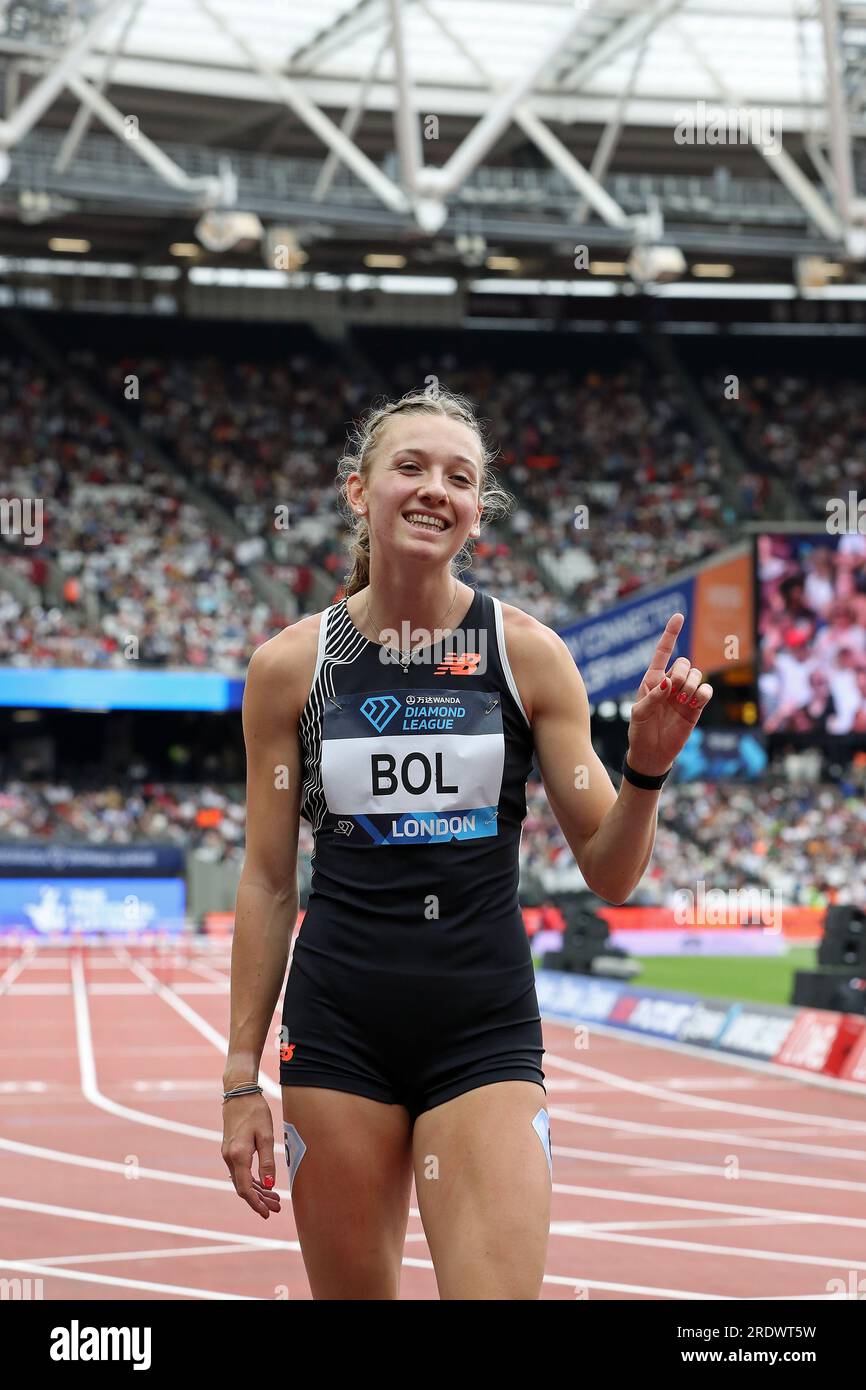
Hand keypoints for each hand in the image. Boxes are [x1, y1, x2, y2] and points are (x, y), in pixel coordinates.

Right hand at [221, 1093, 281, 1219]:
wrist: (239, 1094)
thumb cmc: (255, 1112)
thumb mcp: (266, 1136)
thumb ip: (267, 1162)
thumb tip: (270, 1186)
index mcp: (238, 1155)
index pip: (245, 1188)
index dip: (256, 1203)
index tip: (267, 1213)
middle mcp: (229, 1157)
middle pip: (243, 1187)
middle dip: (259, 1200)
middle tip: (276, 1208)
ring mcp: (227, 1154)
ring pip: (241, 1181)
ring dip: (257, 1191)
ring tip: (274, 1199)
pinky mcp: (230, 1150)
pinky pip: (240, 1172)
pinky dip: (251, 1180)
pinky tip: (263, 1185)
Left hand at [627, 613, 712, 776]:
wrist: (652, 753)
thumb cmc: (640, 731)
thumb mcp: (639, 713)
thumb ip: (652, 696)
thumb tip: (668, 683)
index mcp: (652, 679)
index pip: (663, 652)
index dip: (671, 634)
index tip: (679, 616)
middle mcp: (670, 684)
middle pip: (683, 663)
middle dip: (680, 673)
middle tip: (672, 691)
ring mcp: (684, 695)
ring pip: (696, 675)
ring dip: (690, 685)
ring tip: (681, 701)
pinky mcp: (696, 707)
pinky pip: (706, 691)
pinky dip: (702, 694)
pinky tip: (693, 704)